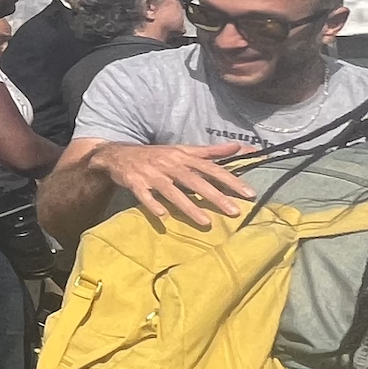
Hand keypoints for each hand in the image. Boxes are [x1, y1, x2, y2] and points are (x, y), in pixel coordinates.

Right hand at [98, 142, 256, 229]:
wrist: (118, 154)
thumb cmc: (156, 155)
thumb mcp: (183, 149)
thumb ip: (211, 151)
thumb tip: (240, 146)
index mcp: (183, 156)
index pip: (211, 168)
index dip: (230, 179)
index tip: (249, 193)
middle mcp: (169, 164)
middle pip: (195, 181)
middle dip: (215, 196)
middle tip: (234, 211)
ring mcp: (151, 174)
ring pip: (172, 191)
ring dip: (188, 206)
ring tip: (206, 222)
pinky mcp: (134, 183)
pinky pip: (144, 195)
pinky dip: (152, 205)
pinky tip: (163, 217)